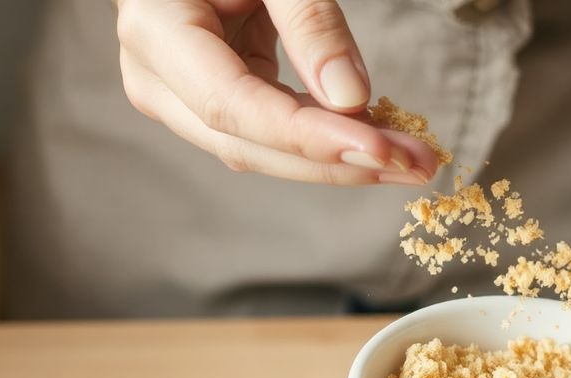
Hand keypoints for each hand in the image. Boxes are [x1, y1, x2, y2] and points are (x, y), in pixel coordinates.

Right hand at [114, 0, 439, 184]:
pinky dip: (325, 139)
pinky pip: (268, 133)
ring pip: (259, 151)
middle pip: (247, 145)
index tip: (377, 150)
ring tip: (409, 158)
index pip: (231, 106)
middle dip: (336, 163)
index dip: (306, 137)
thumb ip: (309, 20)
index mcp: (157, 31)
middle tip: (414, 165)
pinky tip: (376, 140)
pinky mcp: (211, 99)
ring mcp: (178, 96)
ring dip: (338, 161)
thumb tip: (350, 98)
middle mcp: (156, 78)